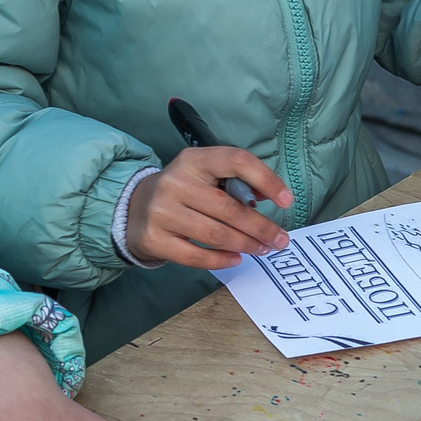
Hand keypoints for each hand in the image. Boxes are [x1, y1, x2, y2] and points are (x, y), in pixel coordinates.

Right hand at [127, 146, 293, 268]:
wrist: (134, 208)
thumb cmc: (183, 192)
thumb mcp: (206, 175)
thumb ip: (236, 182)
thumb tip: (268, 196)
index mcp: (194, 160)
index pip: (236, 161)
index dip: (266, 179)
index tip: (286, 201)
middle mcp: (175, 182)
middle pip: (229, 208)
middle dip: (261, 227)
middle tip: (280, 240)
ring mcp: (161, 211)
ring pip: (215, 234)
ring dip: (246, 244)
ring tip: (262, 249)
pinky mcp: (153, 238)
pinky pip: (195, 255)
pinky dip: (221, 260)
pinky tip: (236, 259)